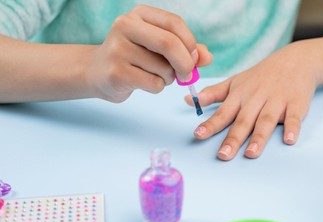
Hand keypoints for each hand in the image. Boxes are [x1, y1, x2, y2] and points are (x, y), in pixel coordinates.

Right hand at [85, 4, 211, 102]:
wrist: (97, 72)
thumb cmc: (134, 58)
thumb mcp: (158, 47)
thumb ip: (185, 49)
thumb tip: (207, 57)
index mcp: (139, 14)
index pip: (174, 23)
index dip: (190, 43)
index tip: (194, 58)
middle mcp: (125, 26)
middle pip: (169, 44)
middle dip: (186, 63)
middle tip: (187, 75)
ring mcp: (118, 49)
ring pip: (163, 68)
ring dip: (168, 78)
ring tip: (154, 75)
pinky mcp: (116, 72)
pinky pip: (154, 83)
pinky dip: (158, 87)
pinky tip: (144, 82)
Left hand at [186, 42, 319, 159]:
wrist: (296, 60)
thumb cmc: (261, 76)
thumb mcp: (235, 82)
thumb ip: (213, 94)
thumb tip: (188, 100)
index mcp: (240, 95)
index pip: (223, 112)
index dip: (210, 124)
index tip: (198, 135)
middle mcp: (256, 98)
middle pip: (243, 121)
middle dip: (233, 139)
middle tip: (223, 155)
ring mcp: (277, 101)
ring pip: (266, 120)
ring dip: (259, 137)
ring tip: (251, 153)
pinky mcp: (296, 103)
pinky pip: (294, 117)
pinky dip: (292, 127)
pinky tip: (289, 139)